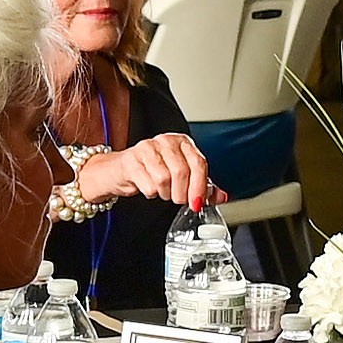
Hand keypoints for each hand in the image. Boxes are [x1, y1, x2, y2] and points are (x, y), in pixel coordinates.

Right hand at [79, 133, 215, 214]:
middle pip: (182, 171)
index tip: (198, 202)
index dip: (201, 186)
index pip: (198, 163)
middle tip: (178, 199)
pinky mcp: (131, 160)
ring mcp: (147, 148)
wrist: (120, 170)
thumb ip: (202, 186)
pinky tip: (148, 188)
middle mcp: (166, 141)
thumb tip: (221, 197)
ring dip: (165, 193)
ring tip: (162, 191)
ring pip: (164, 179)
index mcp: (182, 142)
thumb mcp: (181, 177)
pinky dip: (150, 193)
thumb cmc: (152, 171)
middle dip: (182, 193)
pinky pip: (148, 185)